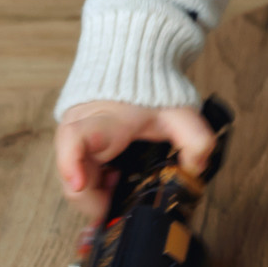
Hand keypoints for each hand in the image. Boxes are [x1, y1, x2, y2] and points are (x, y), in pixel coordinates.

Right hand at [53, 101, 217, 224]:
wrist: (134, 65)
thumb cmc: (152, 90)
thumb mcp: (180, 115)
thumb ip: (196, 142)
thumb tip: (195, 170)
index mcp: (106, 120)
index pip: (75, 138)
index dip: (70, 165)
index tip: (78, 185)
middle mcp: (80, 126)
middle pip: (72, 174)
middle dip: (94, 199)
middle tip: (119, 200)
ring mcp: (74, 135)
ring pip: (72, 179)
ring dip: (95, 194)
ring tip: (120, 184)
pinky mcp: (73, 143)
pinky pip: (76, 174)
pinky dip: (93, 185)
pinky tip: (112, 178)